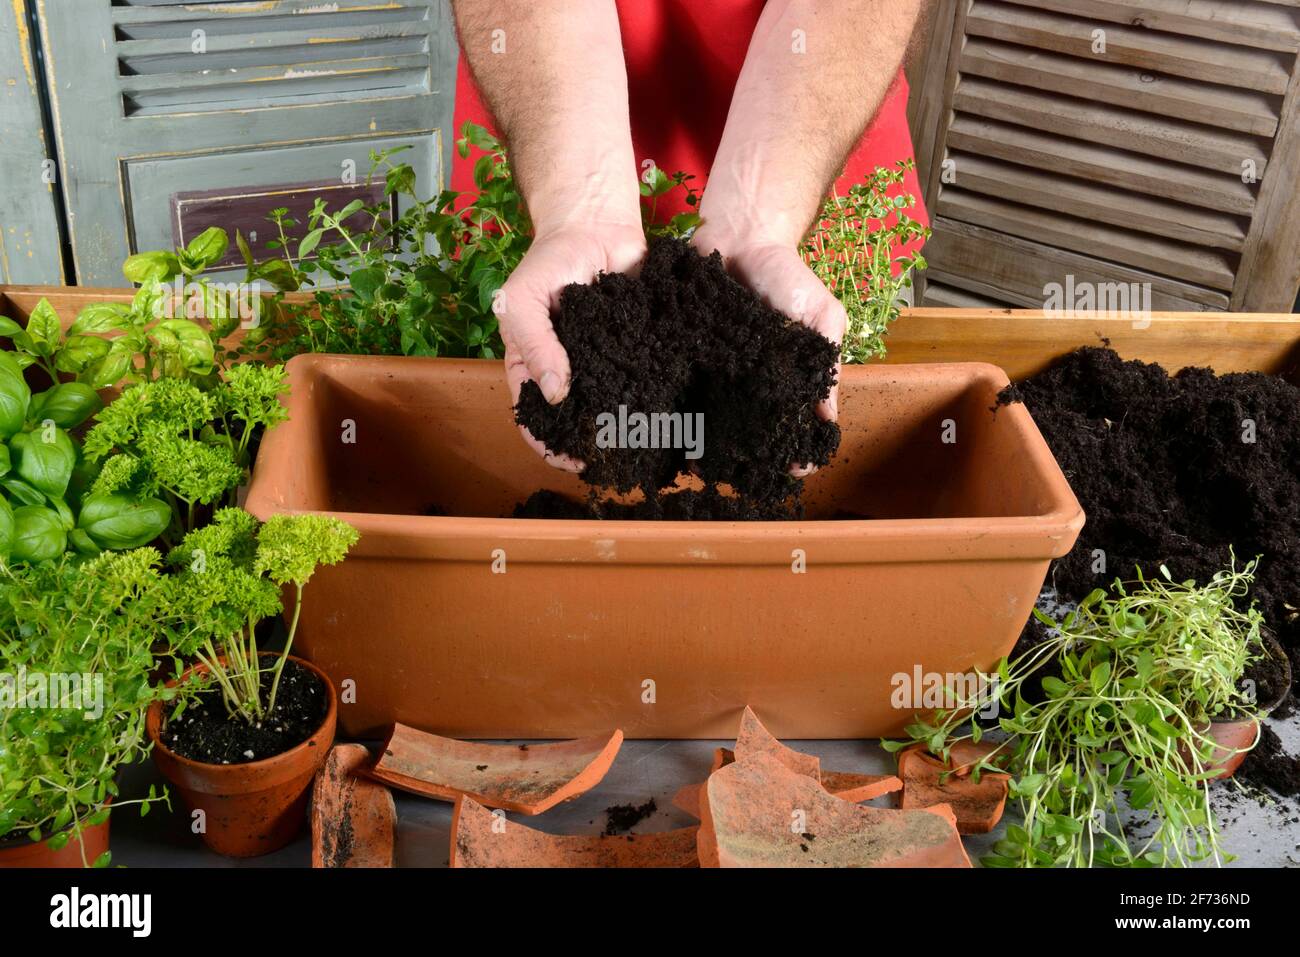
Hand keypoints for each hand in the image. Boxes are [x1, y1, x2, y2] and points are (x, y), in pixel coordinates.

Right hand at [499, 221, 646, 470]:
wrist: (596, 224)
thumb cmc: (550, 261)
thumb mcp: (523, 299)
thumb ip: (535, 345)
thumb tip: (556, 396)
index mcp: (534, 365)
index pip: (535, 415)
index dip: (548, 443)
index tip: (570, 461)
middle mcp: (570, 370)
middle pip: (576, 418)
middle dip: (589, 443)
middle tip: (611, 461)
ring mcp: (605, 361)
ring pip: (612, 404)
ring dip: (623, 427)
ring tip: (638, 447)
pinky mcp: (638, 347)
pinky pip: (644, 376)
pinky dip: (652, 396)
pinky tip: (663, 414)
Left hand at [692, 227, 844, 476]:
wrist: (741, 237)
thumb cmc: (788, 277)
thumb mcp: (822, 317)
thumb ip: (827, 363)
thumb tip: (828, 418)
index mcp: (786, 380)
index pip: (792, 427)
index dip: (795, 452)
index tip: (794, 470)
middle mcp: (750, 385)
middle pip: (750, 434)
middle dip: (750, 460)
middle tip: (746, 478)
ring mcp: (716, 374)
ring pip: (712, 421)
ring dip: (709, 445)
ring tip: (706, 466)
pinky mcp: (686, 358)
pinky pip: (680, 391)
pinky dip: (677, 412)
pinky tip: (674, 433)